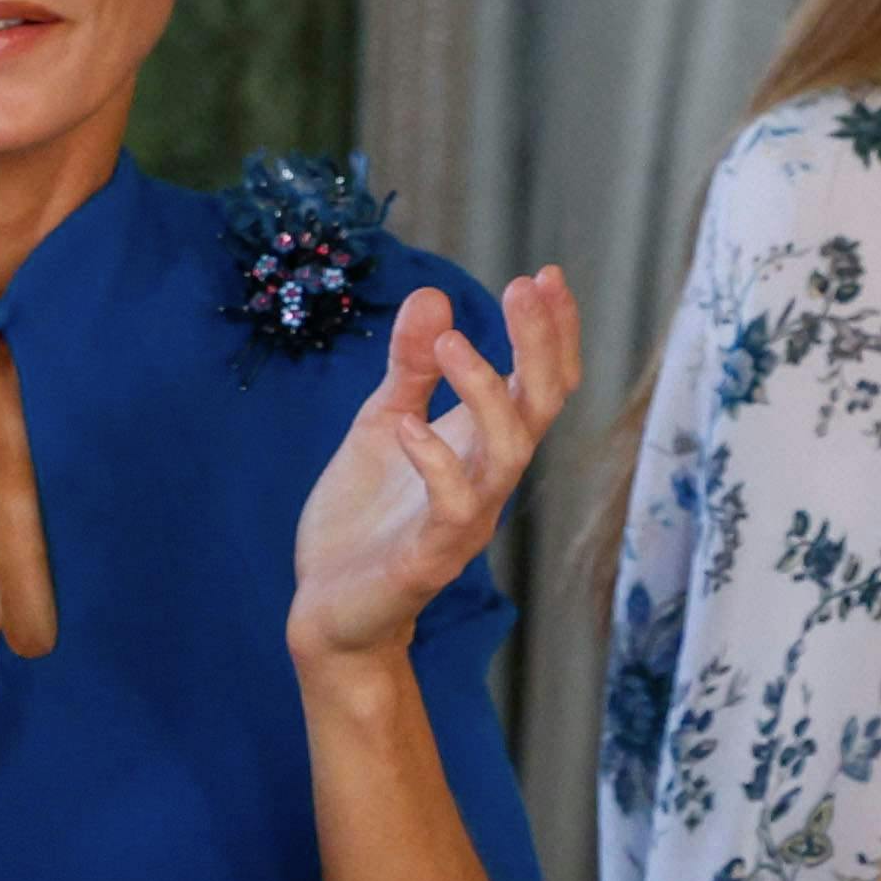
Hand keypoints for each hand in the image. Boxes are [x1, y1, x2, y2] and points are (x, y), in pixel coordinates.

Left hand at [289, 271, 579, 663]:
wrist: (329, 606)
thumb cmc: (365, 516)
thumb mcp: (381, 421)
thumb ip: (410, 366)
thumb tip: (432, 294)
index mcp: (479, 443)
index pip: (537, 382)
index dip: (551, 332)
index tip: (546, 274)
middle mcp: (486, 477)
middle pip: (539, 407)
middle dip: (540, 346)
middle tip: (526, 287)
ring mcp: (465, 518)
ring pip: (507, 453)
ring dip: (485, 392)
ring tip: (451, 341)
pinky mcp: (430, 558)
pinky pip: (452, 508)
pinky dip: (434, 462)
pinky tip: (406, 424)